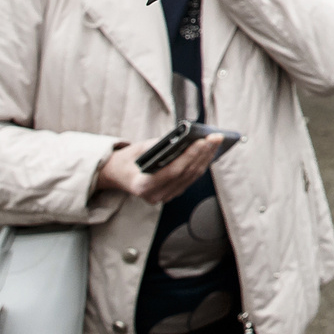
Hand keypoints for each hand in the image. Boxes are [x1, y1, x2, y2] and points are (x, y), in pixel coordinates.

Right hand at [95, 134, 221, 207]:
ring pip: (191, 177)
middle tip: (215, 137)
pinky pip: (190, 179)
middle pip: (186, 173)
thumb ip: (161, 146)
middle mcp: (154, 195)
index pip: (173, 171)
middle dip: (203, 153)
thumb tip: (187, 138)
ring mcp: (164, 197)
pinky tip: (209, 151)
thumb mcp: (139, 149)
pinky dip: (201, 164)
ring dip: (206, 158)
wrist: (118, 174)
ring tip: (216, 141)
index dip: (190, 156)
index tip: (203, 141)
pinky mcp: (172, 194)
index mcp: (142, 185)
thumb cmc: (129, 159)